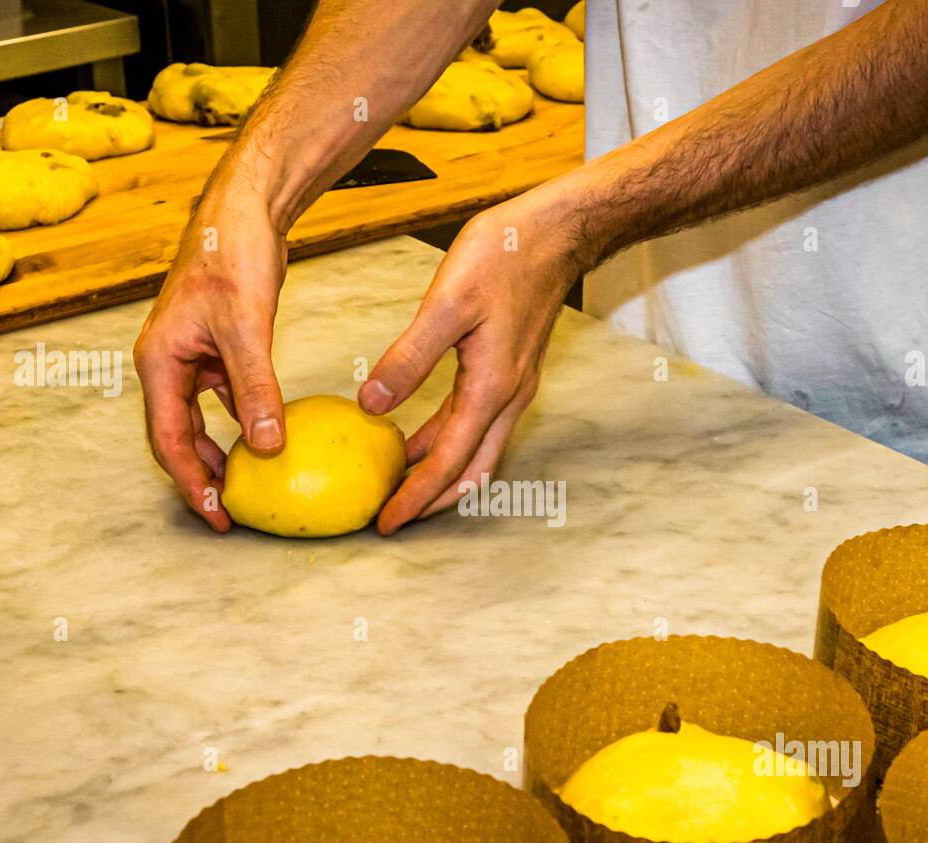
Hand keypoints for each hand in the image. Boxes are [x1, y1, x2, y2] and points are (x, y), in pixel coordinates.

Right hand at [134, 157, 289, 531]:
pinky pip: (223, 399)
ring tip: (246, 487)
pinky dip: (240, 422)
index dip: (193, 484)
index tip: (219, 517)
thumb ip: (254, 388)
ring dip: (219, 454)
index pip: (170, 441)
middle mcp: (167, 364)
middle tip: (231, 515)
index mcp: (160, 362)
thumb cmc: (232, 255)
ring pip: (199, 421)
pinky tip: (264, 439)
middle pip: (177, 438)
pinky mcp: (215, 349)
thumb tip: (266, 446)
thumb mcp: (246, 327)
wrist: (242, 210)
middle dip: (200, 478)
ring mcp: (190, 357)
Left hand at [358, 191, 581, 533]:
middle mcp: (506, 399)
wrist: (556, 233)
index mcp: (490, 390)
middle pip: (471, 473)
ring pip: (476, 453)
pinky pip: (477, 426)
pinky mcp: (509, 372)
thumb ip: (408, 358)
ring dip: (441, 475)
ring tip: (400, 485)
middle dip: (432, 501)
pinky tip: (418, 437)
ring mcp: (513, 387)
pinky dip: (448, 443)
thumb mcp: (447, 305)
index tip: (385, 523)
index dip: (414, 497)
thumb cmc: (504, 257)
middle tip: (394, 519)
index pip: (448, 463)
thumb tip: (370, 405)